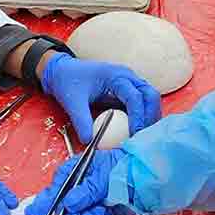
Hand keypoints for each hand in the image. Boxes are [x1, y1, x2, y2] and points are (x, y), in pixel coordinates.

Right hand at [25, 149, 123, 214]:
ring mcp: (92, 196)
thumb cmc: (126, 166)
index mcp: (80, 168)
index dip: (48, 198)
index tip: (38, 210)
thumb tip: (68, 203)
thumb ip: (85, 192)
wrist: (148, 178)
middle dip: (58, 210)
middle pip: (64, 199)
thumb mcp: (102, 177)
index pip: (58, 184)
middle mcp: (84, 182)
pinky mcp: (102, 208)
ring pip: (76, 211)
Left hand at [39, 53, 160, 143]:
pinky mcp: (127, 90)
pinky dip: (143, 115)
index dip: (138, 117)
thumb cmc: (68, 81)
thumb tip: (89, 142)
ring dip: (149, 116)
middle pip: (150, 95)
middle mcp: (126, 76)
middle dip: (151, 116)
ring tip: (143, 135)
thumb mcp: (73, 103)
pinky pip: (141, 102)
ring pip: (150, 98)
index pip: (135, 96)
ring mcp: (129, 82)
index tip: (134, 135)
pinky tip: (137, 130)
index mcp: (114, 75)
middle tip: (144, 136)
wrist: (63, 72)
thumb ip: (81, 122)